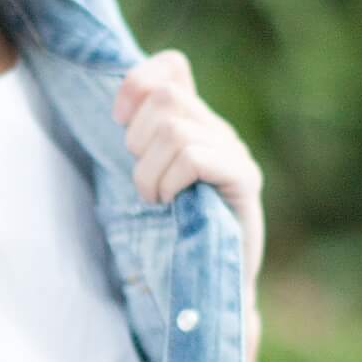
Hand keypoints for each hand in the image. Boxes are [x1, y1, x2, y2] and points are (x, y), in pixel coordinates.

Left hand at [111, 47, 266, 361]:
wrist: (213, 293)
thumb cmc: (173, 243)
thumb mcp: (148, 185)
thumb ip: (141, 143)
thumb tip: (119, 95)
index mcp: (197, 125)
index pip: (170, 68)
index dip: (136, 84)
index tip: (117, 120)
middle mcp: (220, 132)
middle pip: (162, 97)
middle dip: (135, 140)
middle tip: (142, 183)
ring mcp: (235, 155)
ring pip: (171, 128)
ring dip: (148, 169)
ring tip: (155, 200)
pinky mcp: (243, 182)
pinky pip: (194, 155)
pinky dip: (169, 179)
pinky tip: (169, 204)